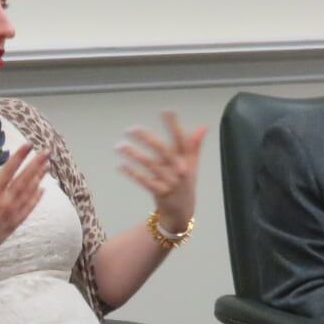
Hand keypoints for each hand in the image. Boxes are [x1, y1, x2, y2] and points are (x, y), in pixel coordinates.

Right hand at [0, 142, 48, 269]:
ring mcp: (11, 214)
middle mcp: (3, 202)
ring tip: (47, 165)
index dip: (19, 157)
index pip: (8, 171)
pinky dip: (36, 198)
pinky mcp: (14, 224)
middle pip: (24, 180)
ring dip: (39, 178)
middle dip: (36, 164)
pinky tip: (42, 188)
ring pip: (29, 193)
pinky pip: (28, 208)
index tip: (29, 145)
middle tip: (46, 152)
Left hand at [116, 110, 205, 233]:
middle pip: (163, 151)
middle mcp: (180, 169)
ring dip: (134, 155)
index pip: (181, 139)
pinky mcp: (161, 193)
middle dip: (147, 138)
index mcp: (186, 160)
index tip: (166, 111)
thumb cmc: (184, 185)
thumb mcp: (192, 165)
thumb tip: (203, 126)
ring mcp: (171, 182)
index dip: (174, 125)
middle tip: (131, 129)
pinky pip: (145, 181)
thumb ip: (194, 145)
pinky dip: (132, 173)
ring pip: (151, 165)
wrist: (182, 213)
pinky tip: (120, 166)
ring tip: (119, 146)